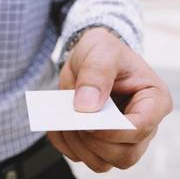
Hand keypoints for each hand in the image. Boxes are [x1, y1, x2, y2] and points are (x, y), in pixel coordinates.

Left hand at [48, 28, 172, 171]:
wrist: (88, 59)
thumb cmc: (103, 52)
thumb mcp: (101, 51)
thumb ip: (96, 73)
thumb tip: (87, 107)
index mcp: (152, 101)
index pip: (140, 128)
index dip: (113, 131)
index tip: (88, 120)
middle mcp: (140, 125)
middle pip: (124, 156)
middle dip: (93, 141)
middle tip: (74, 119)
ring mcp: (119, 137)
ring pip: (102, 162)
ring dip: (77, 145)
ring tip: (64, 121)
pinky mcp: (99, 142)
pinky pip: (81, 156)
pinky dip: (65, 144)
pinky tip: (59, 124)